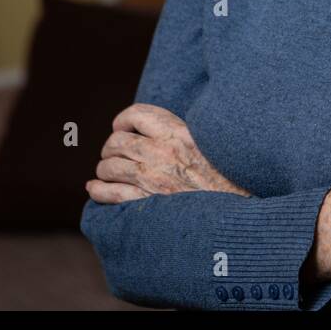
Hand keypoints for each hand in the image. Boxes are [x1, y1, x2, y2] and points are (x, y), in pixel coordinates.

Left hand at [84, 103, 250, 202]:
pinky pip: (108, 193)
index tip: (122, 127)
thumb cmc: (226, 180)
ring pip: (108, 165)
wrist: (235, 215)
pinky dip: (97, 190)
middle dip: (111, 147)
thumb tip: (155, 130)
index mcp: (179, 133)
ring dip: (105, 169)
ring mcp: (151, 178)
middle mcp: (162, 152)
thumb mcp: (210, 146)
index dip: (124, 120)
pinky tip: (95, 189)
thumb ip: (182, 135)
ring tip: (110, 173)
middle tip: (115, 154)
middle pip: (116, 141)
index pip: (137, 114)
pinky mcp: (145, 203)